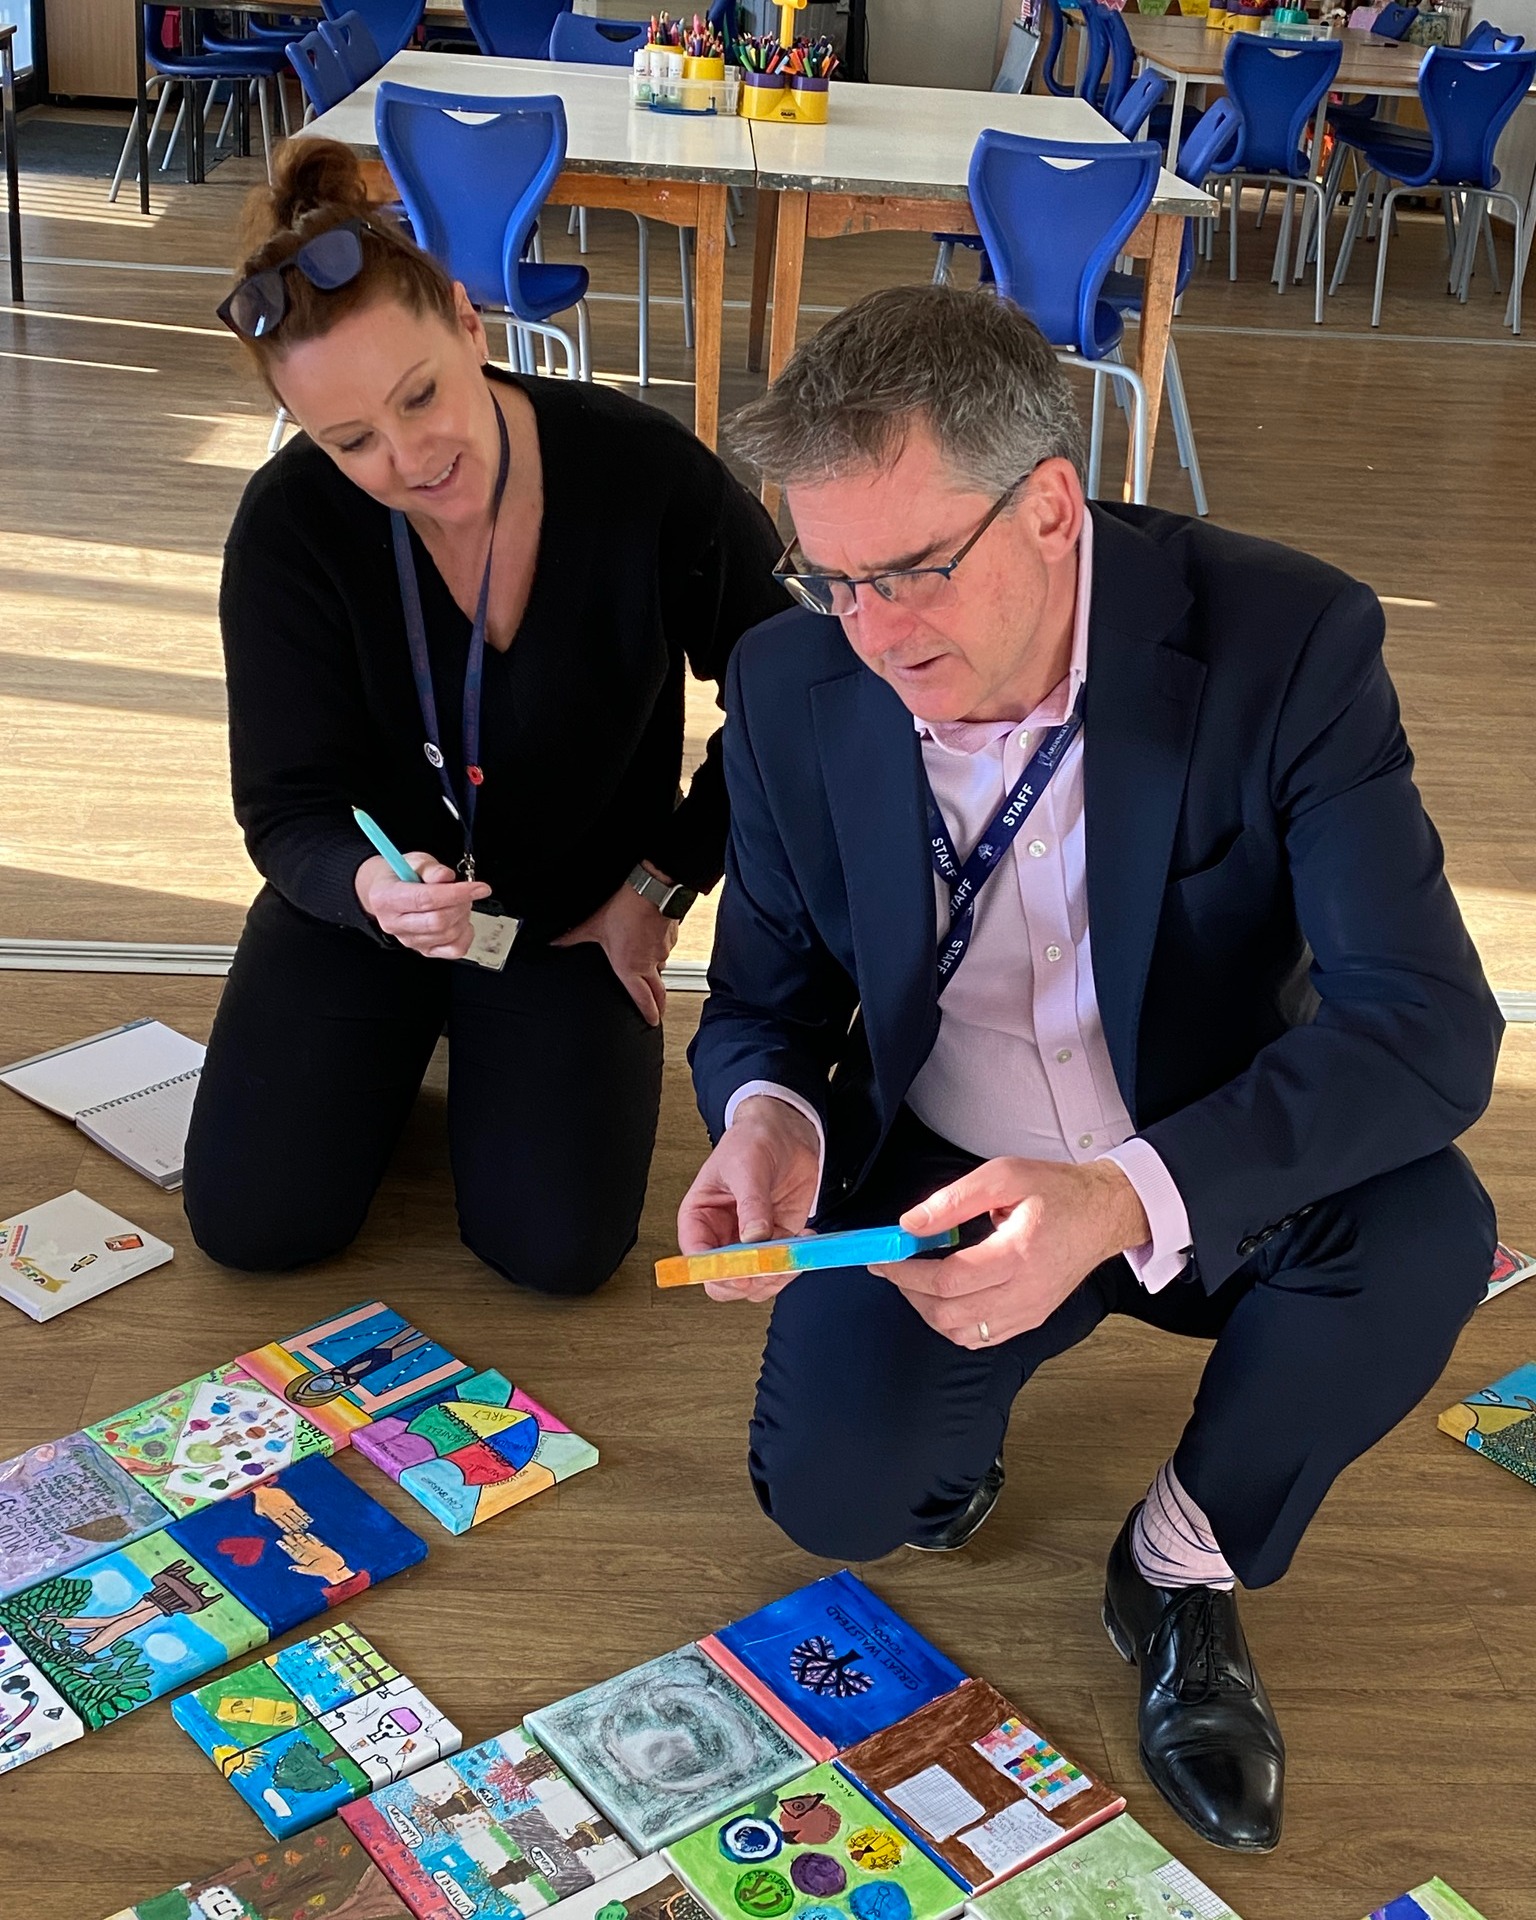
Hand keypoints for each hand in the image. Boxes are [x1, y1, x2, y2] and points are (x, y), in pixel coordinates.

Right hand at [355, 853, 491, 959]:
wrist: (386, 890)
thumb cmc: (400, 875)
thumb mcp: (414, 861)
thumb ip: (431, 868)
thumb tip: (446, 876)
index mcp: (386, 898)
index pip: (425, 899)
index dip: (456, 893)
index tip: (479, 887)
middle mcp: (394, 923)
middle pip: (438, 921)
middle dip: (461, 904)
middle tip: (467, 891)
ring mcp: (409, 940)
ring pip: (448, 935)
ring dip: (463, 916)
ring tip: (460, 902)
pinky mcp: (423, 950)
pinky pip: (454, 950)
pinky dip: (466, 935)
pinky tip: (461, 920)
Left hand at [553, 866, 679, 1025]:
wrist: (653, 889)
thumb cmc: (626, 908)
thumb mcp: (593, 925)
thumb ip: (573, 938)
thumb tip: (555, 942)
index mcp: (630, 967)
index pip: (643, 998)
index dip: (648, 1013)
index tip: (652, 1021)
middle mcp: (650, 962)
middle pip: (660, 991)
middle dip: (660, 1004)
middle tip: (660, 1011)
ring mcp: (663, 950)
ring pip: (660, 967)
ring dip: (655, 971)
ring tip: (646, 969)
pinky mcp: (671, 936)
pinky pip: (665, 949)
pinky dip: (658, 949)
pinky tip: (649, 941)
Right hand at [677, 1095, 820, 1302]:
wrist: (786, 1131)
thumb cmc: (752, 1140)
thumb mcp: (747, 1165)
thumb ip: (751, 1203)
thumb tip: (753, 1237)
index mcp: (699, 1216)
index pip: (696, 1256)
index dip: (714, 1270)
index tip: (740, 1270)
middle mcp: (721, 1235)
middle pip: (723, 1280)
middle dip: (746, 1279)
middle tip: (769, 1265)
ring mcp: (749, 1242)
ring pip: (754, 1282)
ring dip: (776, 1275)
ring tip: (791, 1251)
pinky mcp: (776, 1242)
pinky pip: (780, 1268)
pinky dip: (795, 1263)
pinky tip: (804, 1239)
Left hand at [870, 1157, 1150, 1348]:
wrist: (1103, 1214)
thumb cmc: (1059, 1192)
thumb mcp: (1004, 1176)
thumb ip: (953, 1200)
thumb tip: (911, 1224)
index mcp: (1018, 1255)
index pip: (947, 1279)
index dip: (906, 1271)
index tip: (883, 1257)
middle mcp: (1024, 1293)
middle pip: (948, 1313)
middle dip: (909, 1291)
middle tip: (893, 1267)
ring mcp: (1028, 1312)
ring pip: (960, 1332)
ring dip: (927, 1310)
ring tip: (915, 1280)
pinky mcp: (1030, 1319)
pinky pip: (980, 1338)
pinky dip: (952, 1323)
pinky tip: (943, 1298)